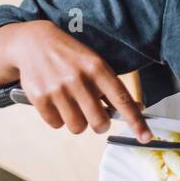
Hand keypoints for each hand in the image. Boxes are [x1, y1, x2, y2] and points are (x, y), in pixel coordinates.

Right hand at [0, 19, 150, 141]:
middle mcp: (78, 78)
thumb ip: (110, 86)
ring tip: (72, 104)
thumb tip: (132, 109)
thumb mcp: (93, 63)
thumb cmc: (70, 56)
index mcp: (97, 67)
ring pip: (77, 127)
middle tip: (94, 114)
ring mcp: (58, 89)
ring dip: (77, 121)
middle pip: (99, 122)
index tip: (146, 137)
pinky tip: (56, 101)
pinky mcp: (40, 98)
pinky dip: (58, 118)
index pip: (122, 99)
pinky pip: (56, 124)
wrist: (33, 42)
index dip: (136, 121)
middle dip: (99, 123)